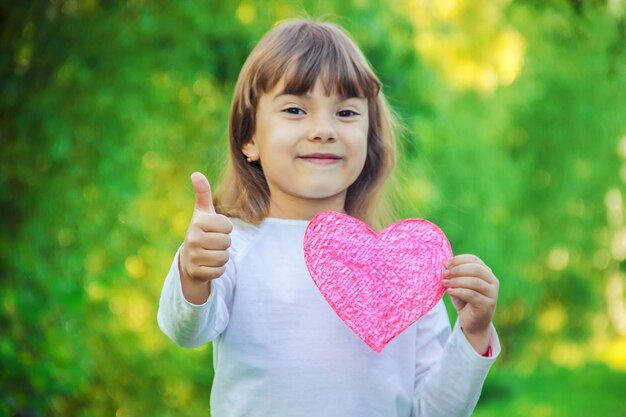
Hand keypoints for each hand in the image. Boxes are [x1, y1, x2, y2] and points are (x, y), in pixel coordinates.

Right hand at [179, 172, 232, 303]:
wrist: (188, 259)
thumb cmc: (201, 231)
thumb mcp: (203, 212)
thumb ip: (202, 193)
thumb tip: (196, 174)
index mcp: (197, 223)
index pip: (228, 226)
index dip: (226, 229)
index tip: (215, 230)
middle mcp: (192, 239)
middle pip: (227, 242)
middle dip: (224, 243)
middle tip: (212, 243)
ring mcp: (193, 256)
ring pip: (224, 257)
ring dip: (222, 256)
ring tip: (211, 253)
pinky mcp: (196, 272)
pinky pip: (219, 270)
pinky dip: (218, 269)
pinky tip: (208, 264)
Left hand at [442, 254, 498, 353]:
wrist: (473, 323)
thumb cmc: (464, 301)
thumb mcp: (457, 285)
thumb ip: (453, 275)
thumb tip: (445, 264)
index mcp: (486, 272)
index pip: (474, 259)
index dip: (459, 260)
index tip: (446, 264)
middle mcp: (492, 281)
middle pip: (476, 269)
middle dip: (458, 270)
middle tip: (444, 274)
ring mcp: (492, 294)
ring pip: (475, 282)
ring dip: (457, 281)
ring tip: (444, 283)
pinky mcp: (487, 305)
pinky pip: (472, 295)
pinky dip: (459, 291)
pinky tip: (450, 292)